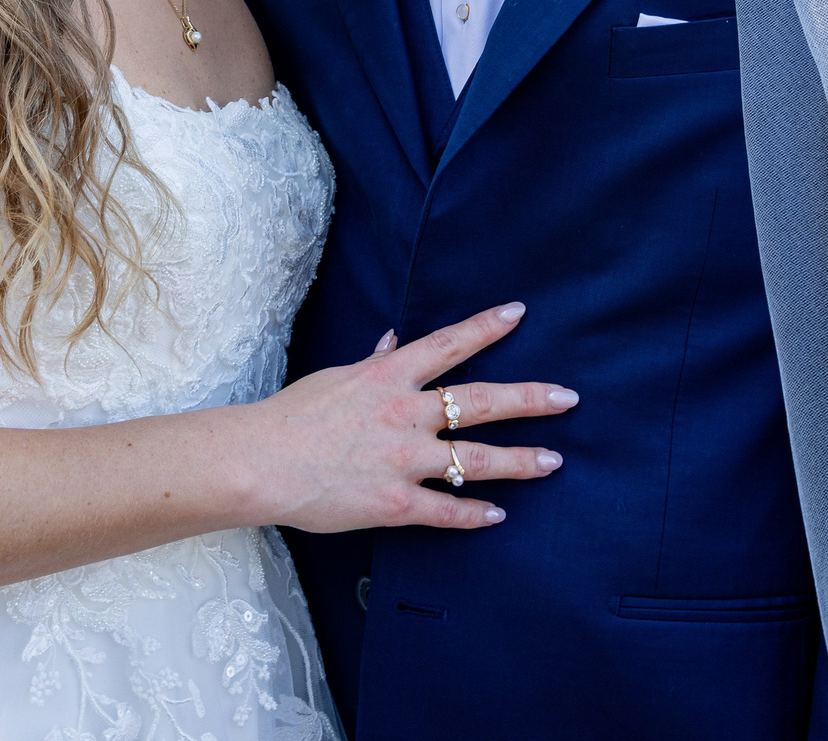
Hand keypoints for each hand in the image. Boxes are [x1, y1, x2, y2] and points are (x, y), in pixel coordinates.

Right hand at [235, 302, 577, 532]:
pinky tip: (497, 514)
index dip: (486, 327)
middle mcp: (406, 414)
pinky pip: (447, 511)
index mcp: (389, 377)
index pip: (449, 344)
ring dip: (520, 462)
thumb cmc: (291, 416)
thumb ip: (374, 363)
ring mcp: (405, 461)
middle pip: (482, 401)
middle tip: (568, 397)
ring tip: (553, 461)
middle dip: (530, 398)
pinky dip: (475, 514)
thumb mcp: (335, 378)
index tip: (519, 313)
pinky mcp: (396, 503)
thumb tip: (394, 342)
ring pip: (477, 461)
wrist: (260, 462)